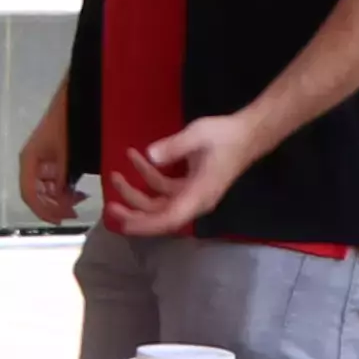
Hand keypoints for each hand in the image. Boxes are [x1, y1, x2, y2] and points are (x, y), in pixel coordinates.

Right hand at [14, 90, 76, 227]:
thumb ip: (62, 177)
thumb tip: (62, 200)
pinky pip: (54, 180)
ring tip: (81, 199)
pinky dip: (65, 189)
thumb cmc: (67, 125)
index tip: (61, 220)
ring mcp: (41, 162)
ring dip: (60, 199)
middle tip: (75, 212)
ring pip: (46, 189)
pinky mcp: (52, 159)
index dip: (43, 210)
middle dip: (54, 206)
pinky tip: (79, 190)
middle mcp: (31, 163)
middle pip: (36, 194)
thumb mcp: (66, 153)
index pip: (29, 194)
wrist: (75, 102)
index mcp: (29, 161)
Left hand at [103, 115, 255, 237]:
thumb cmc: (226, 136)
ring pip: (160, 202)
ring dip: (138, 192)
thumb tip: (151, 156)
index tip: (125, 224)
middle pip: (161, 215)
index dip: (147, 225)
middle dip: (134, 212)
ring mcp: (193, 193)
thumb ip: (173, 147)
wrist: (248, 133)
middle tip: (110, 205)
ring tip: (116, 175)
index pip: (171, 218)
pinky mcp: (191, 184)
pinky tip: (135, 157)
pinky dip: (149, 177)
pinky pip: (166, 188)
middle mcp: (196, 200)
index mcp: (200, 195)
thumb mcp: (197, 136)